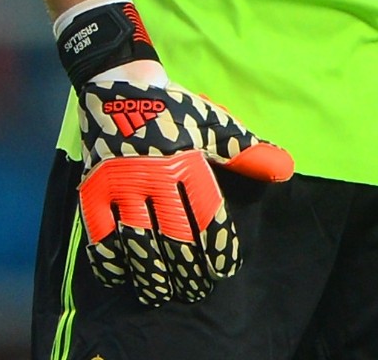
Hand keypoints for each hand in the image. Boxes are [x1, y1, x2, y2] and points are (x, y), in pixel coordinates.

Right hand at [76, 75, 293, 305]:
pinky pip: (98, 234)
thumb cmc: (172, 108)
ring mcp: (120, 186)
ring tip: (161, 293)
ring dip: (150, 274)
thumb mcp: (213, 123)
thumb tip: (285, 169)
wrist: (118, 84)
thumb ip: (245, 151)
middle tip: (196, 290)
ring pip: (137, 243)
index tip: (224, 269)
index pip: (207, 217)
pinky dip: (108, 260)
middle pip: (174, 238)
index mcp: (186, 163)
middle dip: (188, 272)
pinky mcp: (92, 189)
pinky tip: (120, 276)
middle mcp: (153, 178)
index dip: (218, 248)